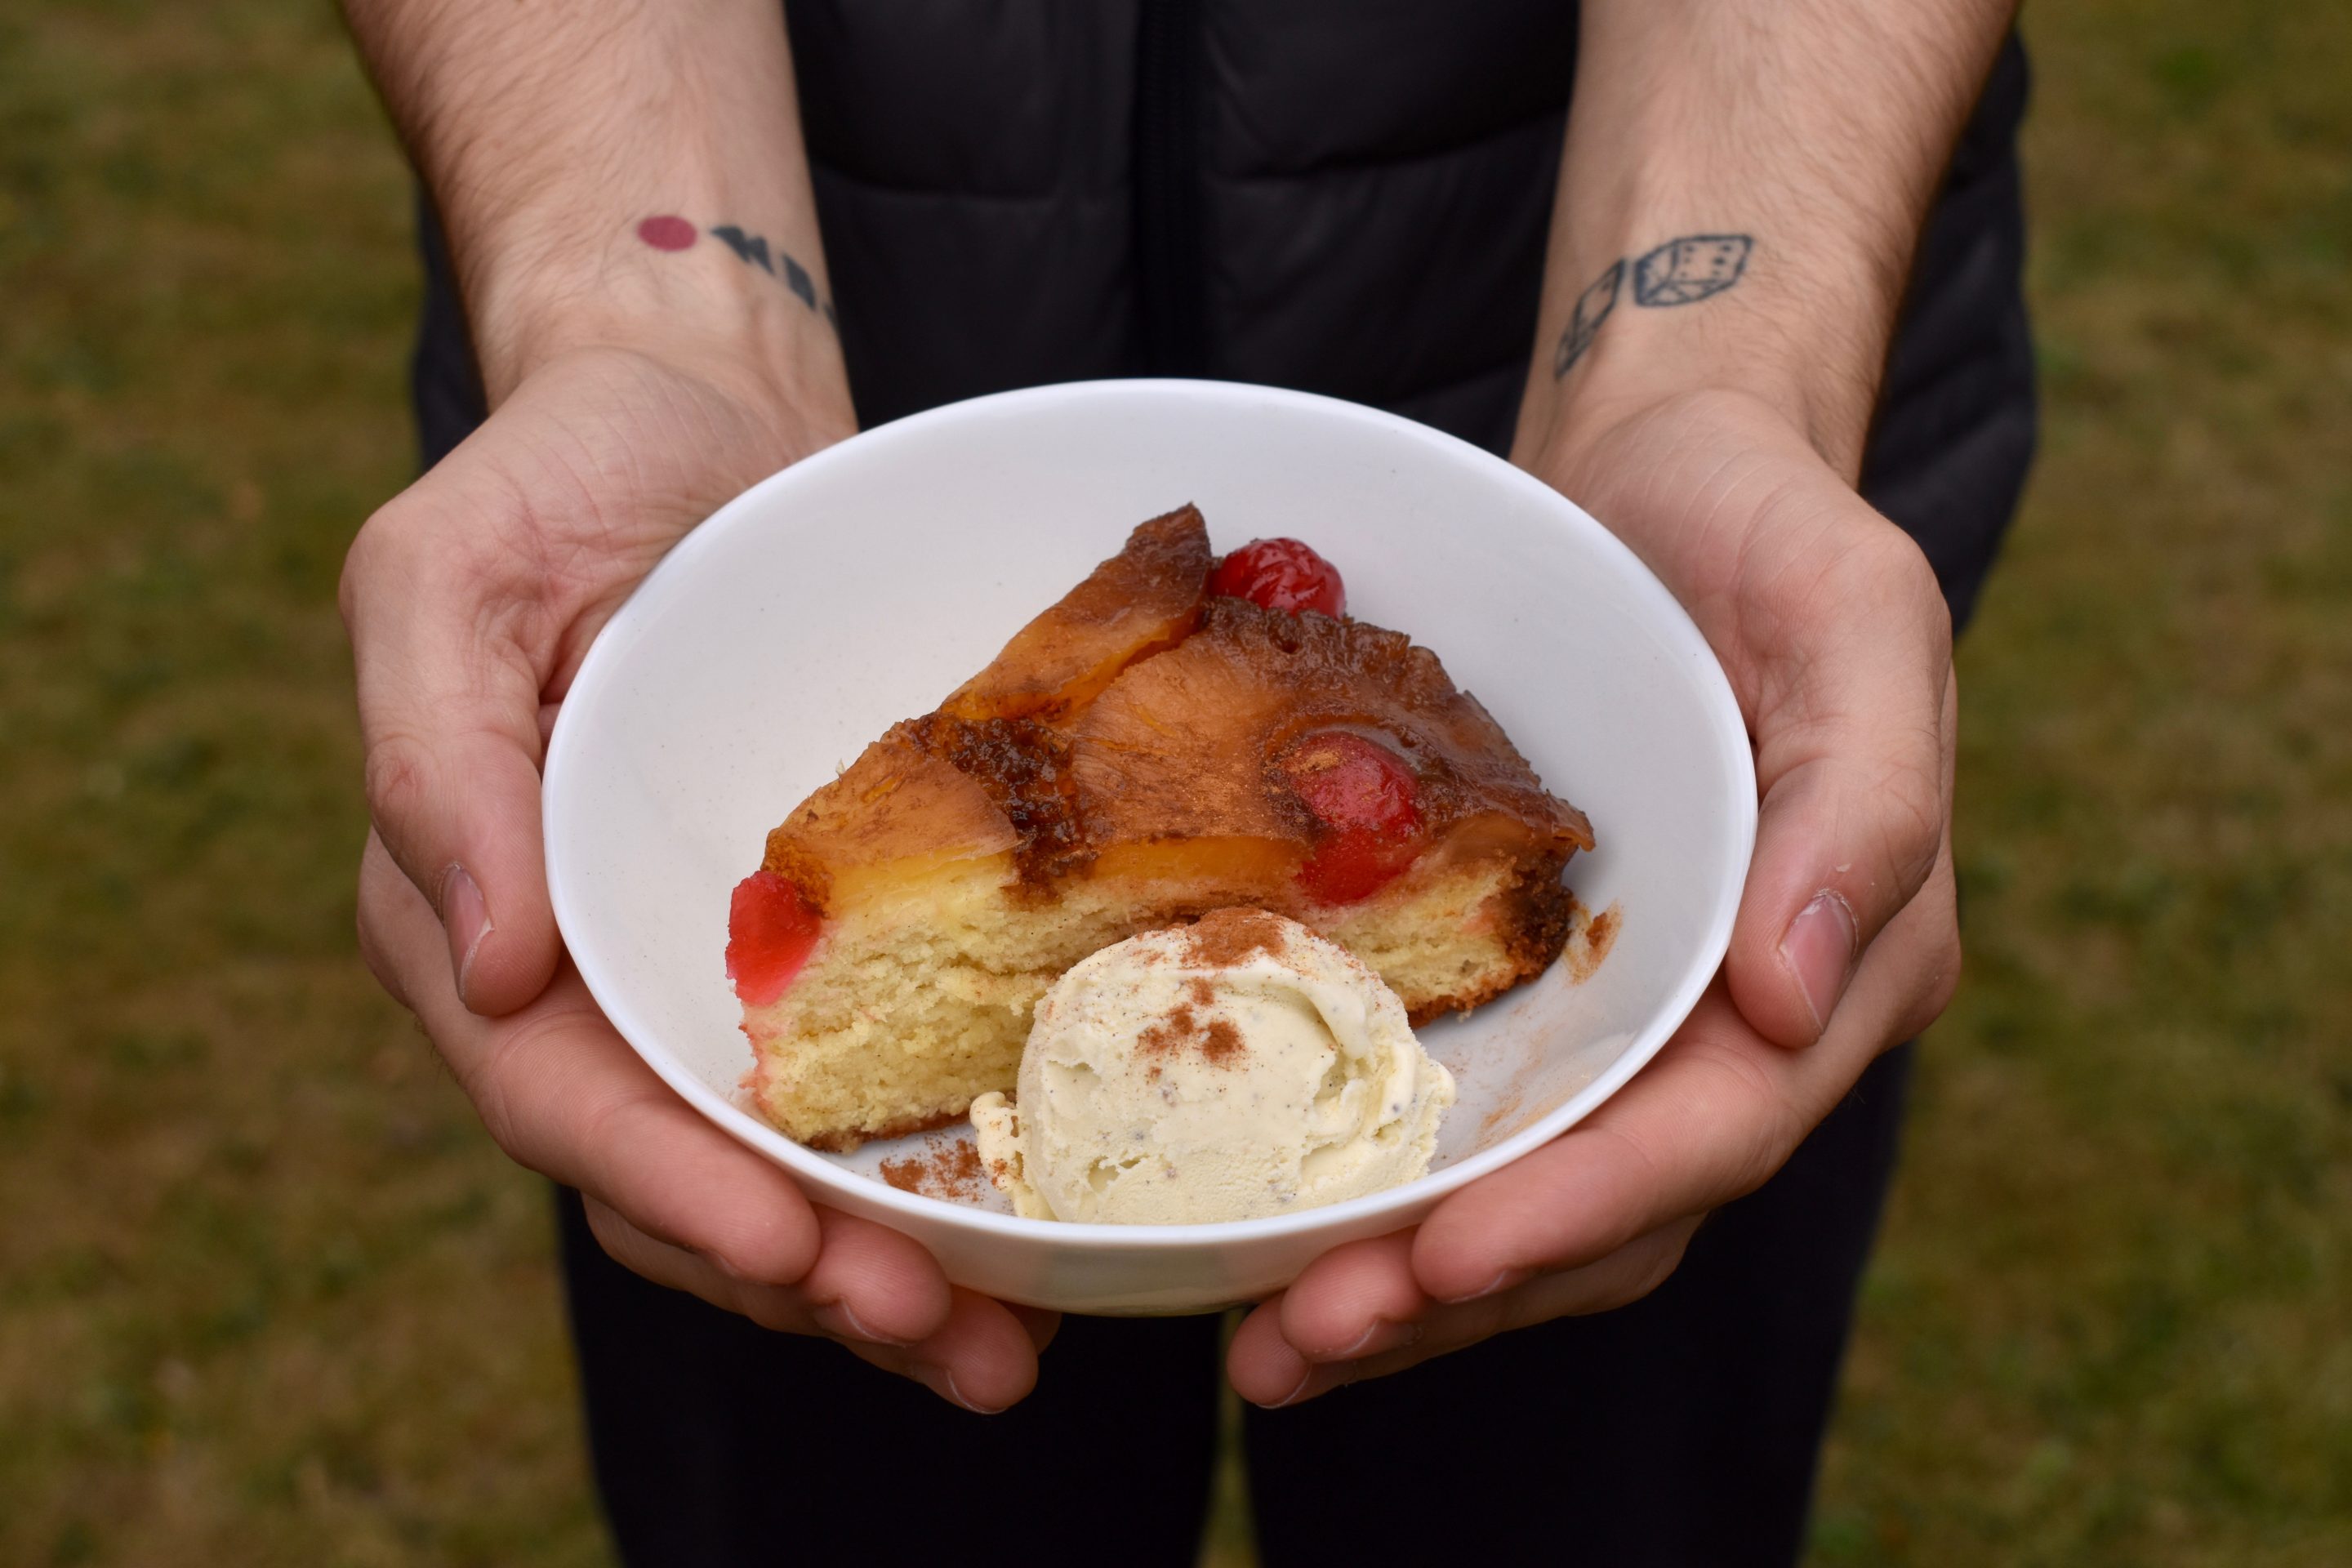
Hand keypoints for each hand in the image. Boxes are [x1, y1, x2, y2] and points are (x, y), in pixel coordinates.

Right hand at [343, 346, 1053, 1410]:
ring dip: (888, 1265)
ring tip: (1017, 1342)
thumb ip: (436, 760)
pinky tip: (1044, 1216)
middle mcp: (590, 972)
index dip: (674, 1189)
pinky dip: (933, 1158)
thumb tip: (487, 964)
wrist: (696, 410)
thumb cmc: (558, 470)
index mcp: (476, 911)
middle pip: (680, 1177)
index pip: (562, 1096)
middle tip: (959, 1343)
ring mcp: (704, 968)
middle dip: (808, 1276)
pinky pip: (863, 1076)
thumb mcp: (446, 574)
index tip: (796, 1251)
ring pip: (779, 1163)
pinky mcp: (810, 940)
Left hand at [1227, 388, 1960, 1405]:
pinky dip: (1386, 1181)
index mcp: (1847, 959)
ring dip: (1407, 1281)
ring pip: (1534, 1190)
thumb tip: (1799, 997)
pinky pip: (1475, 1112)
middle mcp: (1747, 1017)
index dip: (1583, 1210)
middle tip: (1299, 1343)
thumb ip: (1868, 799)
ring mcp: (1640, 1009)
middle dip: (1462, 1287)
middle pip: (1614, 1206)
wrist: (1667, 471)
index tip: (1444, 1259)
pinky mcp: (1549, 983)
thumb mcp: (1858, 614)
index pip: (1718, 1129)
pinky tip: (1274, 1224)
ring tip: (1265, 1342)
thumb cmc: (1770, 526)